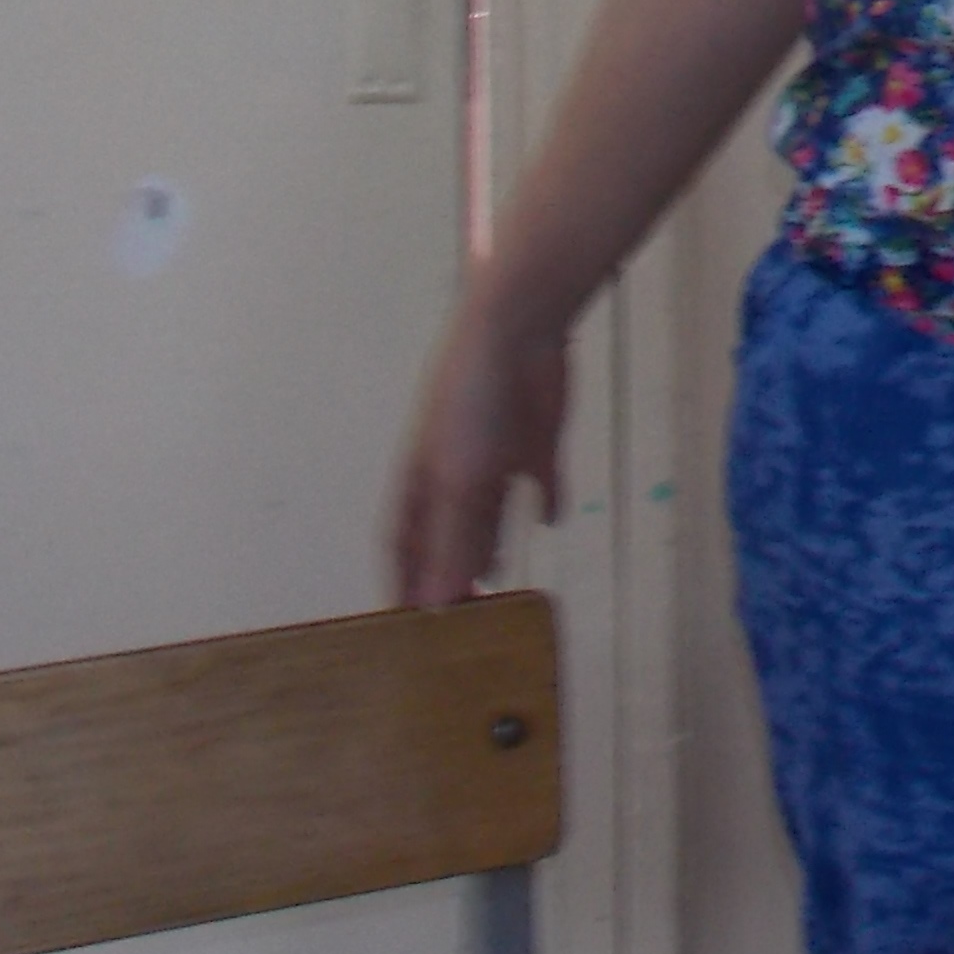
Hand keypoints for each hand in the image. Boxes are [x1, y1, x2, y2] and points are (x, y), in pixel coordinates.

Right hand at [388, 299, 568, 607]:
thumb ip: (453, 542)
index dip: (403, 578)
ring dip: (488, 544)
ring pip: (489, 513)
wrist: (519, 335)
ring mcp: (497, 456)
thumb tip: (436, 603)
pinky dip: (546, 500)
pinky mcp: (538, 443)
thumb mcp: (460, 482)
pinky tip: (551, 520)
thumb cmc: (471, 405)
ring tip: (491, 580)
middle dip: (448, 569)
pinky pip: (542, 480)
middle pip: (448, 532)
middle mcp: (455, 472)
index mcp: (422, 482)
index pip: (405, 543)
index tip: (403, 617)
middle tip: (456, 614)